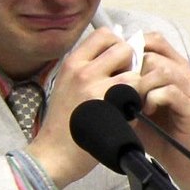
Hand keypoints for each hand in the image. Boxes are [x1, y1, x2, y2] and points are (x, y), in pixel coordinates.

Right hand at [25, 28, 139, 187]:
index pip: (104, 35)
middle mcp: (84, 72)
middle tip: (125, 81)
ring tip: (126, 100)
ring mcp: (98, 91)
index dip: (118, 44)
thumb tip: (115, 50)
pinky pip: (135, 100)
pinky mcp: (110, 112)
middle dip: (131, 63)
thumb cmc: (62, 121)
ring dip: (136, 87)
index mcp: (73, 63)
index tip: (118, 61)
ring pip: (134, 75)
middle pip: (123, 49)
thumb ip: (88, 67)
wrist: (53, 154)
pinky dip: (136, 108)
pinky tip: (125, 117)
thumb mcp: (66, 84)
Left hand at [131, 32, 189, 189]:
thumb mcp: (133, 101)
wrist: (177, 159)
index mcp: (172, 65)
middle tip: (122, 88)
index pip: (153, 39)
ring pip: (162, 69)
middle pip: (154, 52)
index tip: (116, 67)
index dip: (132, 47)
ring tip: (133, 101)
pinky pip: (170, 91)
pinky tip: (145, 111)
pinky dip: (152, 99)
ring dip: (141, 84)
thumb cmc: (154, 130)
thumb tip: (102, 64)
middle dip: (133, 69)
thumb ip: (124, 82)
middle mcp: (184, 71)